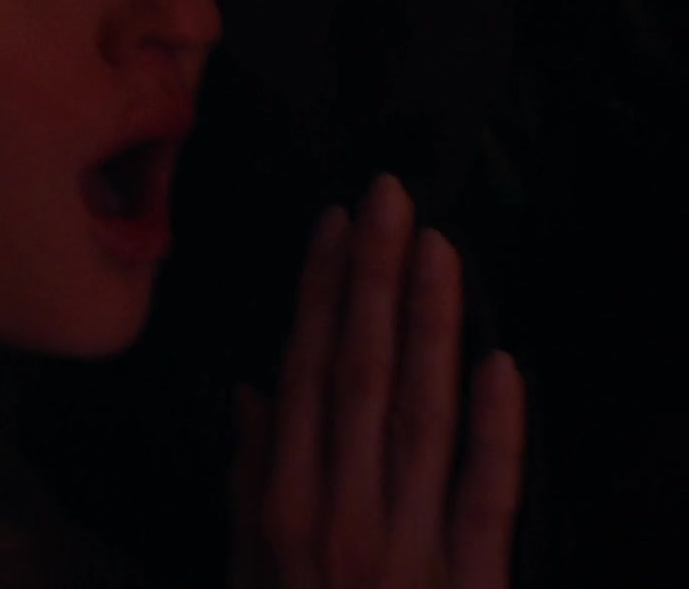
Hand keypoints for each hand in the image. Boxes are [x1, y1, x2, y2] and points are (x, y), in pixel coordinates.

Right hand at [231, 175, 526, 588]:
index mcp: (282, 509)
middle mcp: (341, 516)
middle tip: (388, 198)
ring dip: (430, 327)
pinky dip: (498, 431)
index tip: (334, 226)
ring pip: (422, 416)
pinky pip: (488, 498)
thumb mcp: (246, 570)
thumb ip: (252, 483)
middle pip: (359, 378)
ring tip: (438, 248)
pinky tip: (503, 364)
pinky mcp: (474, 584)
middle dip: (372, 282)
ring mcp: (411, 549)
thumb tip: (254, 391)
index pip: (303, 377)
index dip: (319, 297)